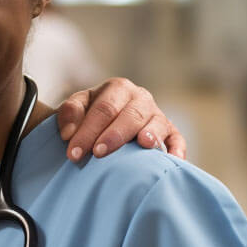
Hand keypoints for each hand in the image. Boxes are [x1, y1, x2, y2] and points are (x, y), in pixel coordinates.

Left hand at [55, 78, 186, 161]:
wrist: (110, 119)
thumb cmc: (92, 115)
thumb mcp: (78, 107)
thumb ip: (70, 113)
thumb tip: (69, 133)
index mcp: (117, 88)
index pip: (103, 109)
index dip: (88, 130)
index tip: (74, 153)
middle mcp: (140, 98)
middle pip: (130, 115)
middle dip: (114, 134)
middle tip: (98, 153)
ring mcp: (157, 115)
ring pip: (156, 123)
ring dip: (150, 134)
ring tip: (143, 145)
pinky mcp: (171, 132)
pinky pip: (177, 139)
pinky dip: (176, 148)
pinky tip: (172, 158)